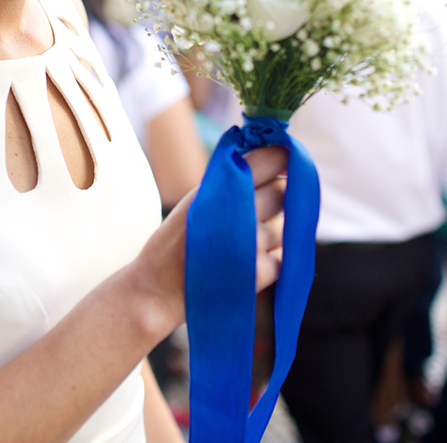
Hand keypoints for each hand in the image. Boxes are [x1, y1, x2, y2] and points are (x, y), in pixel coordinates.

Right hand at [129, 146, 287, 337]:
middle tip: (263, 204)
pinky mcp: (260, 273)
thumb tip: (276, 157)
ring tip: (247, 239)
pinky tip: (247, 262)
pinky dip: (271, 258)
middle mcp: (239, 213)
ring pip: (286, 226)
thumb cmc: (177, 241)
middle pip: (283, 191)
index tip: (285, 161)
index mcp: (220, 188)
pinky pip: (283, 256)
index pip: (272, 159)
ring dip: (275, 230)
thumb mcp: (195, 199)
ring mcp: (252, 244)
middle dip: (280, 195)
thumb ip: (230, 179)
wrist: (159, 290)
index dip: (283, 158)